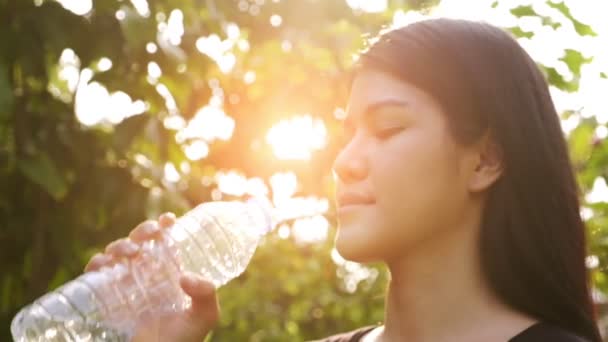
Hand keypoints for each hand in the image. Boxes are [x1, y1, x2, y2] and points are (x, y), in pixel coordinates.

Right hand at [84, 213, 219, 341]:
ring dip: (119, 245)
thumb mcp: (204, 316)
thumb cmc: (183, 340)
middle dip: (142, 231)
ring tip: (129, 253)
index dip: (165, 226)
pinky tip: (101, 265)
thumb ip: (206, 295)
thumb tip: (184, 276)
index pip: (166, 242)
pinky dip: (96, 264)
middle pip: (140, 242)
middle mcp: (147, 274)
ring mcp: (126, 284)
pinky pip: (97, 275)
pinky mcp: (108, 298)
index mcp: (170, 272)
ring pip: (118, 253)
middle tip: (147, 236)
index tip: (168, 220)